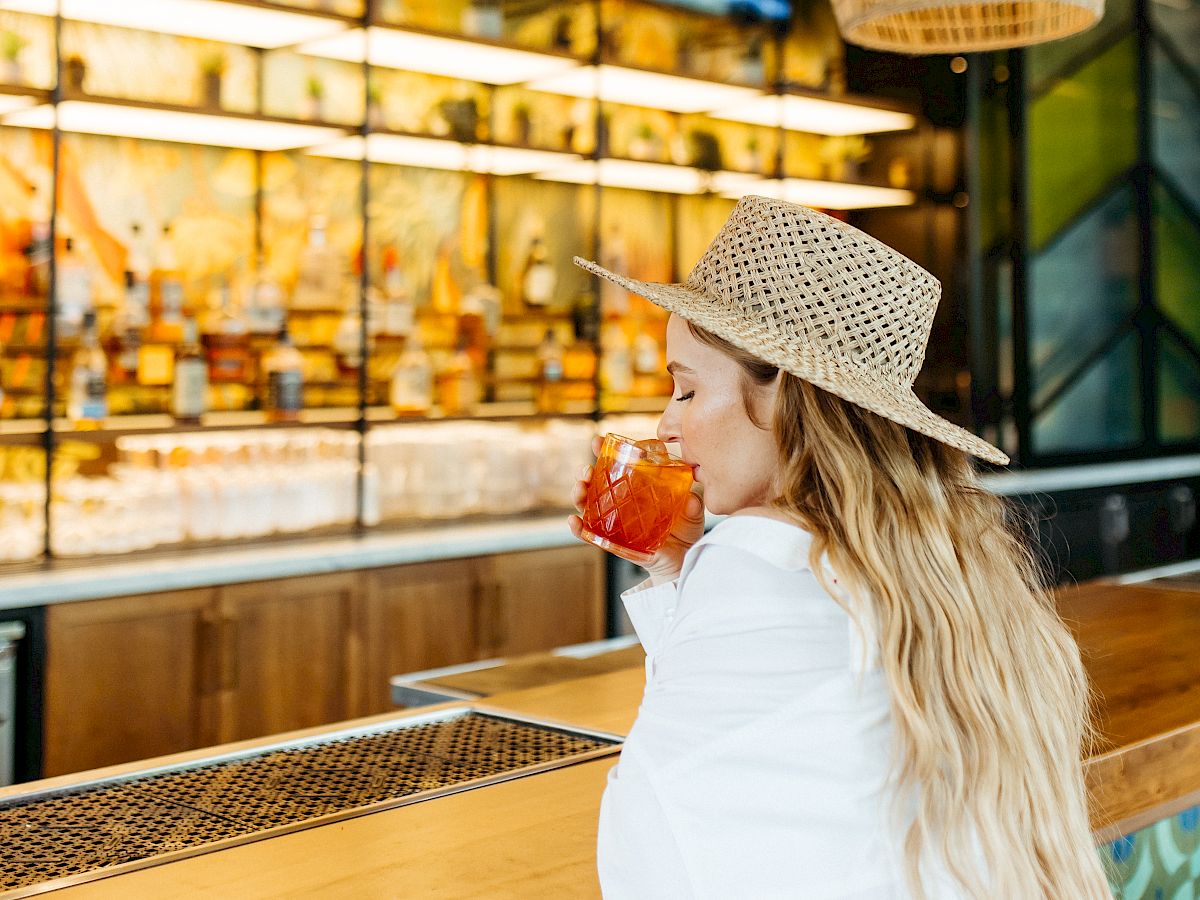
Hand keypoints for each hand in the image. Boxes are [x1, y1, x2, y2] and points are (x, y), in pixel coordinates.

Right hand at [568, 436, 705, 584]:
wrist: (683, 559)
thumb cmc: (685, 529)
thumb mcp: (692, 512)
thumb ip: (692, 504)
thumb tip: (690, 499)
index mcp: (637, 488)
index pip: (617, 466)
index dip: (604, 452)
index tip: (598, 441)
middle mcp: (621, 502)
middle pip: (596, 484)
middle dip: (585, 473)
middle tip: (587, 469)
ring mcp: (615, 522)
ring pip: (588, 506)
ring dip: (580, 495)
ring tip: (580, 488)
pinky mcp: (613, 542)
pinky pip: (592, 536)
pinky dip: (580, 529)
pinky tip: (575, 522)